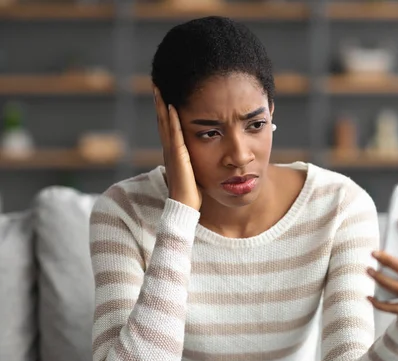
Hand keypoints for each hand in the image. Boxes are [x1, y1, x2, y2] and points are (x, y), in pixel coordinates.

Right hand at [153, 86, 201, 210]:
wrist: (185, 206)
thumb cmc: (192, 192)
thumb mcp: (194, 170)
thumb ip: (195, 159)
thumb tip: (206, 153)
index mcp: (174, 151)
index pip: (168, 125)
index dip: (165, 110)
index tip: (164, 93)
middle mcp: (170, 148)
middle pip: (163, 120)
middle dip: (160, 102)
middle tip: (157, 83)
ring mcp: (172, 151)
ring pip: (165, 124)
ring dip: (162, 105)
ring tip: (159, 88)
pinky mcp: (177, 156)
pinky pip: (174, 134)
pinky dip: (172, 120)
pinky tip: (173, 106)